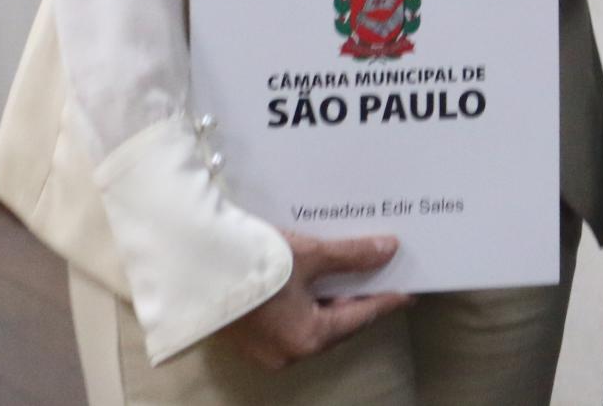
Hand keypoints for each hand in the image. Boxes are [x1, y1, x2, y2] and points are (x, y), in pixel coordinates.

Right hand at [218, 231, 408, 371]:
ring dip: (330, 297)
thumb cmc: (255, 262)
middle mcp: (287, 353)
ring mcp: (264, 348)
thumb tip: (389, 250)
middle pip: (335, 324)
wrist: (194, 261)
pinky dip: (306, 299)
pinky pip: (289, 319)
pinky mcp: (247, 335)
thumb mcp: (311, 254)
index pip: (360, 319)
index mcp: (307, 339)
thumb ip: (352, 256)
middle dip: (357, 298)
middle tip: (380, 275)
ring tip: (350, 271)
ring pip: (311, 322)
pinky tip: (313, 276)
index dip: (386, 300)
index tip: (408, 290)